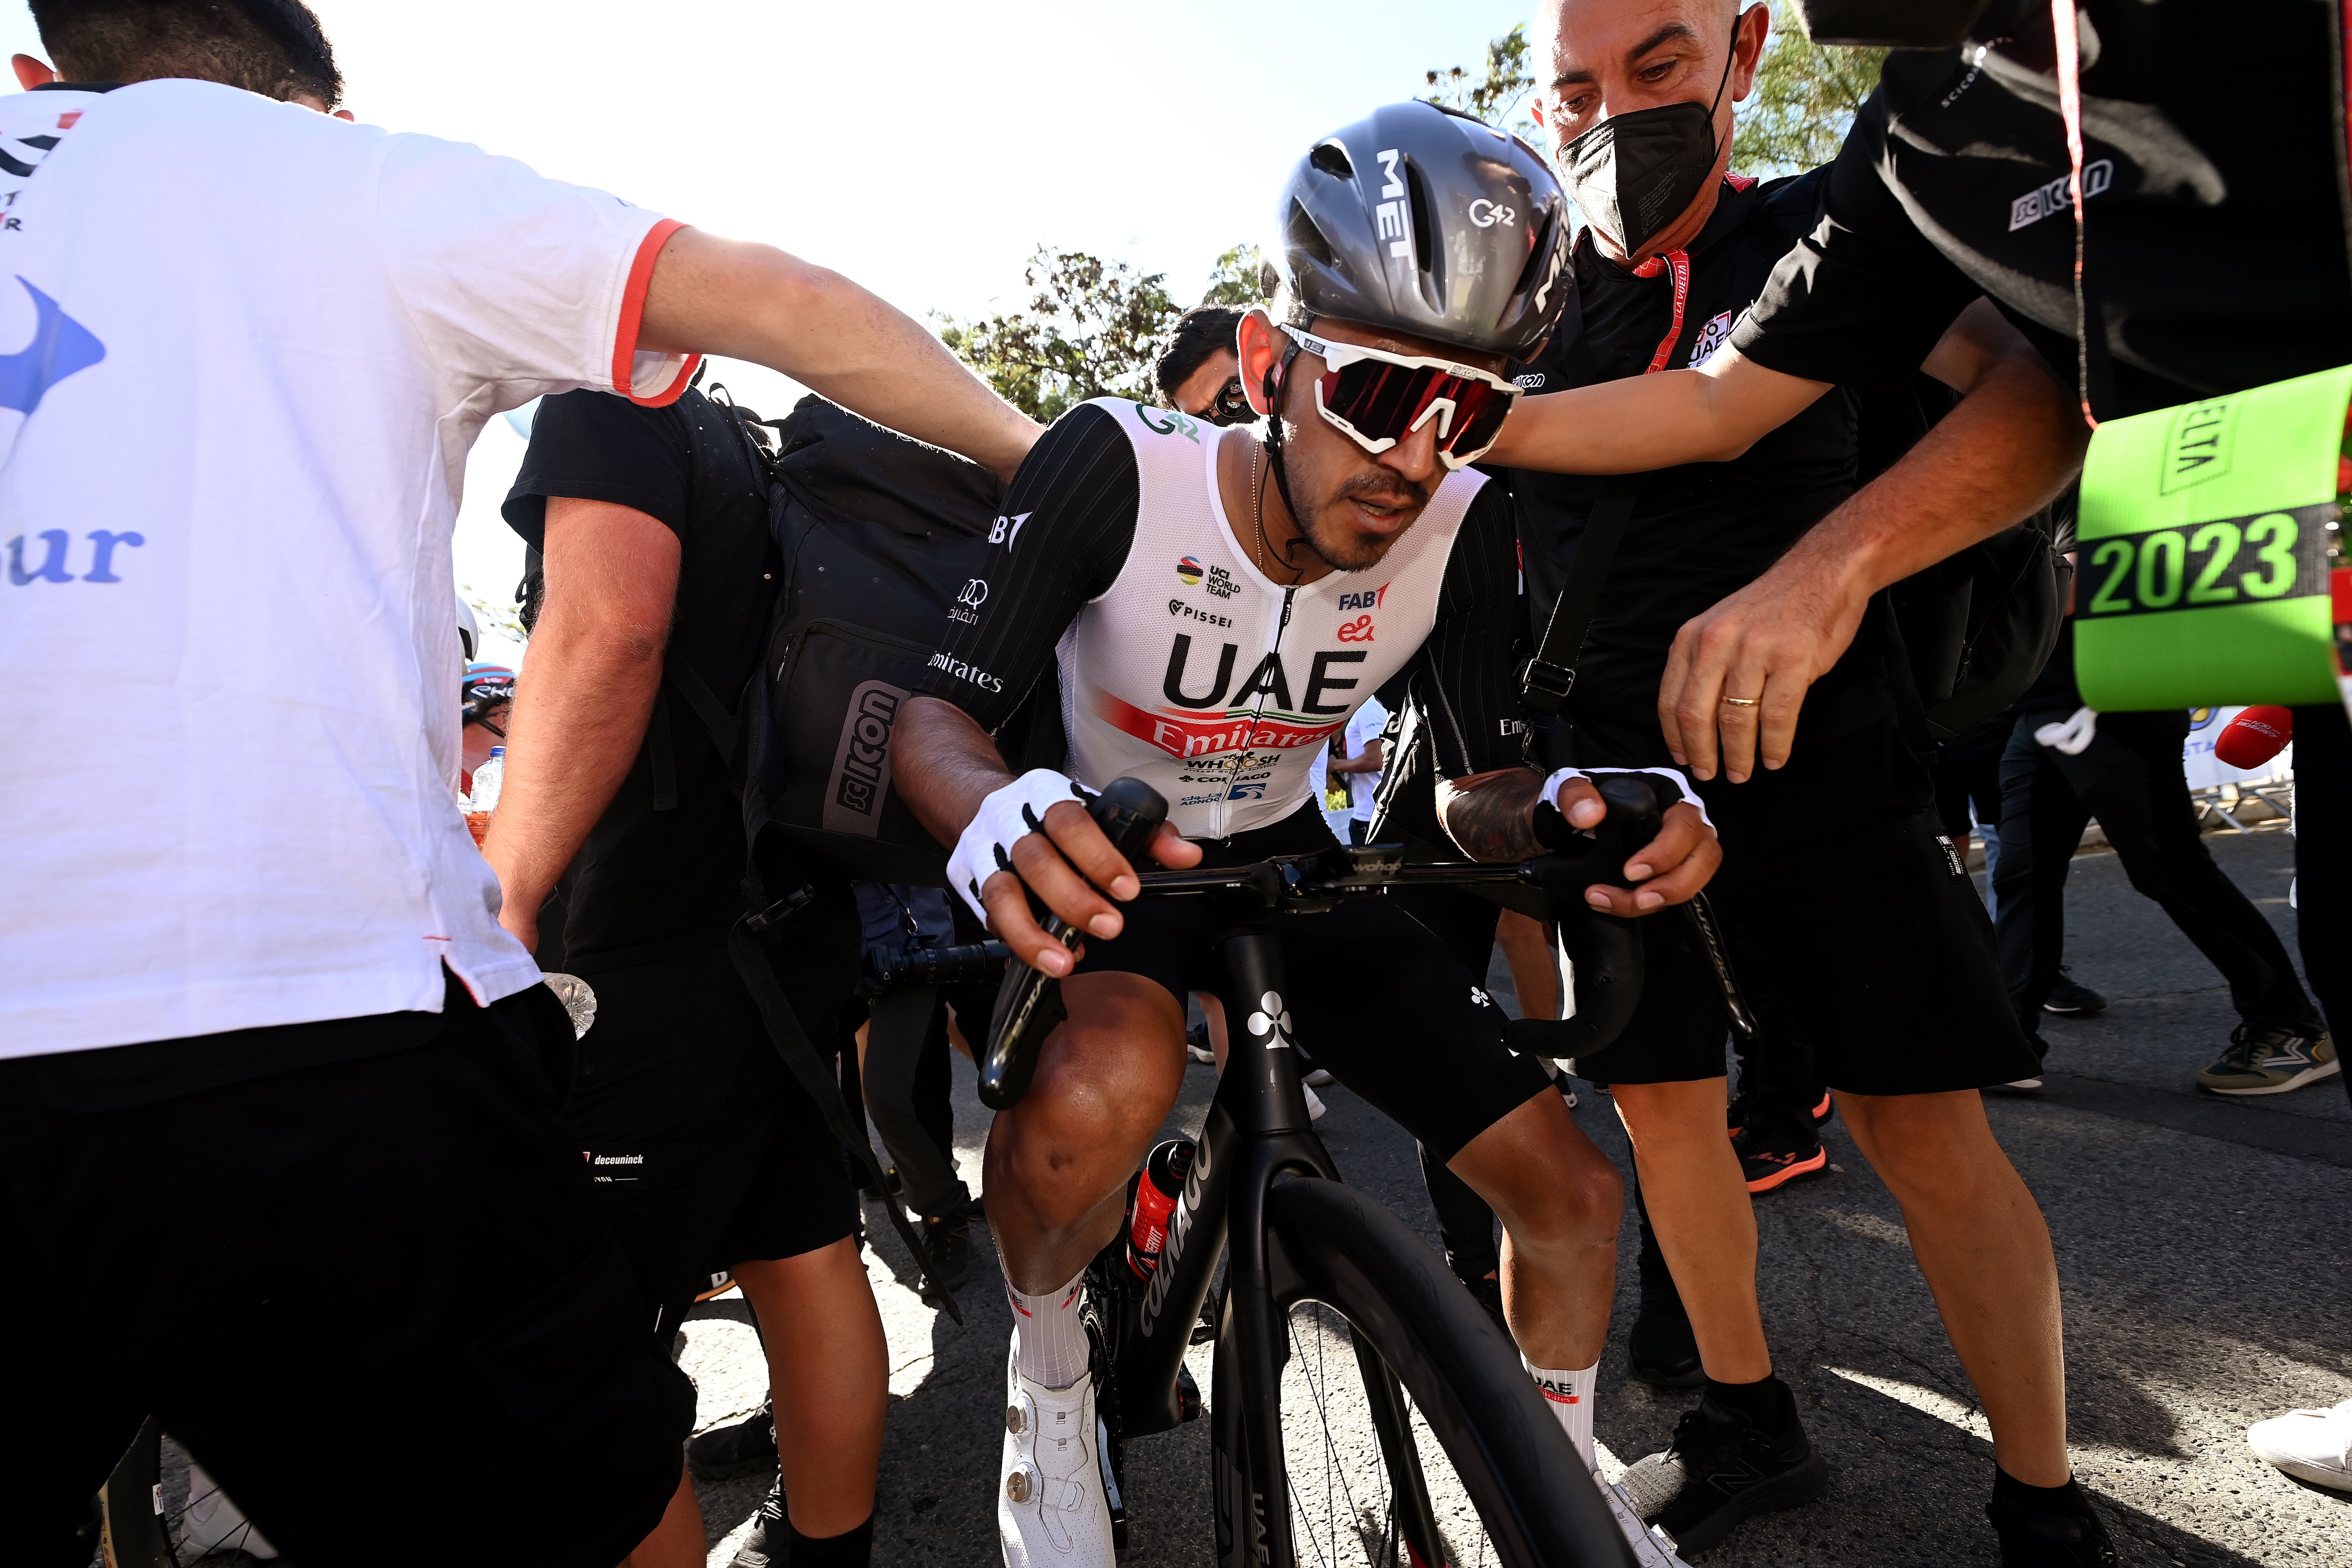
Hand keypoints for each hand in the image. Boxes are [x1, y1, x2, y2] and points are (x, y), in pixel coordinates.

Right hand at [979, 804, 1200, 975]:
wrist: (980, 802)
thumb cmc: (1051, 816)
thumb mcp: (1100, 812)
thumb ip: (1148, 836)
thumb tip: (1187, 856)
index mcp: (1048, 796)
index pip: (1071, 822)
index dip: (1099, 856)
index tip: (1127, 889)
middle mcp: (1011, 821)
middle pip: (1035, 860)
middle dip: (1073, 899)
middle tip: (1110, 927)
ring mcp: (984, 852)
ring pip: (1001, 893)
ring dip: (1032, 933)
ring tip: (1064, 961)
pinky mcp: (967, 881)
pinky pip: (987, 917)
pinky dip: (1017, 941)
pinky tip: (1045, 956)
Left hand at [1551, 778, 1720, 914]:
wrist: (1571, 821)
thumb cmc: (1582, 800)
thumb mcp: (1570, 788)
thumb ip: (1575, 794)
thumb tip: (1590, 814)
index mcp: (1666, 794)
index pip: (1684, 823)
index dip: (1664, 851)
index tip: (1630, 872)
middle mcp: (1683, 821)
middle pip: (1704, 856)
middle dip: (1672, 884)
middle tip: (1637, 899)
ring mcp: (1683, 849)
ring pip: (1696, 878)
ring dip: (1664, 899)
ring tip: (1626, 905)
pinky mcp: (1672, 872)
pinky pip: (1676, 893)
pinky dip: (1650, 905)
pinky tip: (1617, 905)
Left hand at [1658, 555, 1872, 782]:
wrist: (1822, 572)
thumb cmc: (1773, 606)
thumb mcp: (1720, 626)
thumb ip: (1703, 665)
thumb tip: (1691, 720)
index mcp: (1693, 637)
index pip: (1671, 700)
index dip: (1675, 738)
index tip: (1683, 758)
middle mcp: (1718, 643)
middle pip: (1697, 716)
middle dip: (1702, 755)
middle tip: (1710, 775)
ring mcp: (1756, 651)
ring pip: (1736, 721)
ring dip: (1739, 756)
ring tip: (1742, 773)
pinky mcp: (1794, 661)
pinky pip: (1778, 717)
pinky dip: (1775, 745)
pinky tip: (1775, 758)